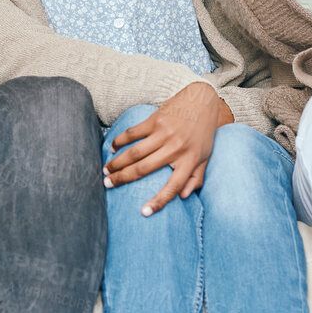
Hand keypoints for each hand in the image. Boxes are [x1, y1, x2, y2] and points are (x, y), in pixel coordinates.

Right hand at [104, 83, 235, 215]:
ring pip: (134, 153)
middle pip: (144, 169)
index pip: (173, 187)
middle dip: (122, 179)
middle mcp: (176, 148)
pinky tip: (112, 148)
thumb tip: (183, 197)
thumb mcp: (205, 157)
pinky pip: (133, 133)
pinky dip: (119, 141)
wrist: (202, 99)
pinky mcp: (155, 120)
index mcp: (189, 161)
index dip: (158, 202)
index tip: (144, 212)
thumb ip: (196, 178)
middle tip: (107, 185)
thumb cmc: (203, 132)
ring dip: (117, 163)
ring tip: (106, 170)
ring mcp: (164, 133)